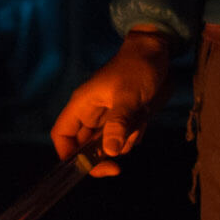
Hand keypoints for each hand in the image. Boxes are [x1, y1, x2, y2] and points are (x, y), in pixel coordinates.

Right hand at [49, 27, 172, 176]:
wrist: (157, 53)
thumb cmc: (137, 68)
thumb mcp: (128, 95)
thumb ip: (118, 122)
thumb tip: (109, 151)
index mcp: (82, 105)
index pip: (61, 135)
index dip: (67, 154)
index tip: (85, 167)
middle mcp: (91, 114)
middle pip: (85, 147)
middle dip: (102, 155)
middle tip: (117, 164)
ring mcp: (108, 117)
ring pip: (108, 145)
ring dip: (124, 142)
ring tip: (137, 121)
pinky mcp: (124, 118)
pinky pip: (124, 138)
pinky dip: (134, 135)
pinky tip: (143, 117)